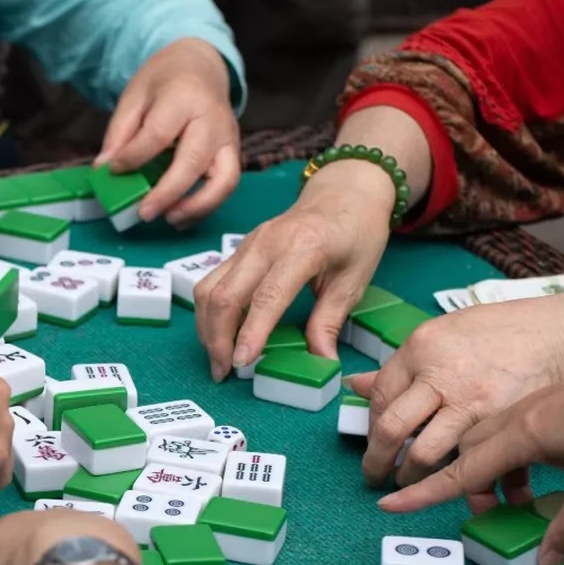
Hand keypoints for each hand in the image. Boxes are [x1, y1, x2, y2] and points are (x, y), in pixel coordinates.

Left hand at [96, 38, 239, 225]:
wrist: (201, 67)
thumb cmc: (165, 82)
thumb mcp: (135, 95)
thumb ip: (120, 131)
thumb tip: (104, 168)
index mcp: (184, 97)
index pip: (159, 133)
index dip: (135, 156)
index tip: (114, 169)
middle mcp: (213, 119)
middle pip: (194, 160)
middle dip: (169, 192)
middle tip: (144, 213)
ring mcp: (228, 138)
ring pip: (224, 180)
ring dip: (198, 207)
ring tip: (169, 219)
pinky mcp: (233, 153)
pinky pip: (226, 186)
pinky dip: (206, 206)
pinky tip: (180, 216)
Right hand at [193, 162, 391, 379]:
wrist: (345, 192)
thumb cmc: (357, 233)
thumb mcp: (354, 280)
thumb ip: (330, 321)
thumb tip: (321, 363)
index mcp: (302, 248)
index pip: (266, 296)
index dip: (250, 332)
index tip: (241, 363)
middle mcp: (266, 243)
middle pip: (224, 294)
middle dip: (216, 338)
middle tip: (223, 373)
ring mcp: (247, 243)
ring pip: (208, 288)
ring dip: (206, 327)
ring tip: (218, 358)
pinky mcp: (239, 248)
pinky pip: (212, 281)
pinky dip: (209, 312)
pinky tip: (220, 334)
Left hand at [348, 294, 563, 488]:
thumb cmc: (509, 331)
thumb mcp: (448, 333)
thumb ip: (405, 364)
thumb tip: (356, 384)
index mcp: (421, 347)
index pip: (379, 396)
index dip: (372, 426)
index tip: (374, 441)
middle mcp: (440, 373)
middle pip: (392, 429)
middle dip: (377, 461)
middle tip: (375, 475)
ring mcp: (470, 400)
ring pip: (424, 454)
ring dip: (411, 475)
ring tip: (409, 480)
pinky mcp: (499, 423)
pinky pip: (465, 459)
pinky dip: (454, 476)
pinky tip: (450, 478)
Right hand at [378, 345, 563, 564]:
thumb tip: (545, 562)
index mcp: (522, 436)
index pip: (460, 472)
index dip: (424, 492)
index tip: (391, 502)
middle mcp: (518, 416)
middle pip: (467, 451)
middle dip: (460, 482)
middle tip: (476, 507)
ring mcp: (533, 405)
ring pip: (488, 437)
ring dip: (490, 467)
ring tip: (518, 496)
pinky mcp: (551, 401)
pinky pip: (511, 427)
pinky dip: (511, 453)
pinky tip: (541, 469)